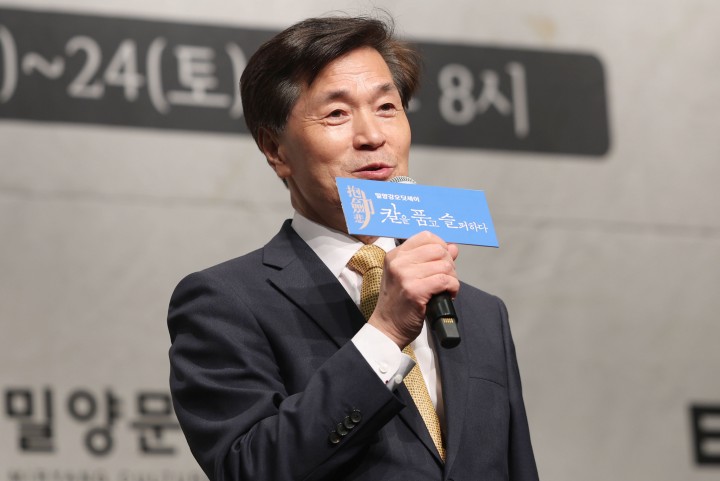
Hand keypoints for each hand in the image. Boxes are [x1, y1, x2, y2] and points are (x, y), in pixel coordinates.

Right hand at [368, 231, 459, 347]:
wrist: (387, 327)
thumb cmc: (399, 303)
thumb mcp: (408, 275)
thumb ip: (429, 259)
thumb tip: (452, 247)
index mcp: (395, 255)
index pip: (426, 236)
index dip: (441, 246)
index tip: (443, 260)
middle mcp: (398, 262)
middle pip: (438, 250)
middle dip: (449, 264)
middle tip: (446, 278)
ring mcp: (405, 276)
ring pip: (444, 265)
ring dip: (452, 278)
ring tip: (446, 288)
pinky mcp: (414, 291)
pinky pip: (444, 280)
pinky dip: (452, 287)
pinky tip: (448, 294)